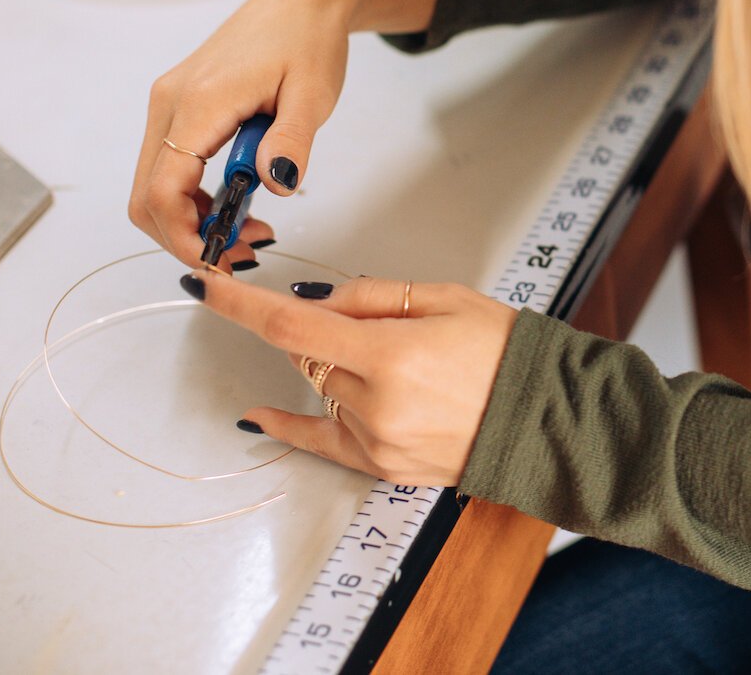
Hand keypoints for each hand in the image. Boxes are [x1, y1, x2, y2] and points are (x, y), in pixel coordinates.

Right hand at [129, 0, 441, 267]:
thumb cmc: (308, 39)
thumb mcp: (313, 94)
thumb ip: (291, 142)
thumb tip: (274, 184)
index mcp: (199, 102)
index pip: (164, 189)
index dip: (184, 236)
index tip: (222, 261)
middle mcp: (169, 103)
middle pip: (147, 195)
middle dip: (186, 236)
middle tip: (244, 252)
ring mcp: (169, 104)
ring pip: (154, 184)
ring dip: (191, 219)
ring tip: (251, 230)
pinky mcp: (179, 107)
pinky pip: (169, 165)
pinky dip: (194, 196)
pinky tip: (239, 202)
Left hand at [182, 269, 516, 485]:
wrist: (547, 418)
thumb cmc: (507, 352)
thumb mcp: (446, 299)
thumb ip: (373, 297)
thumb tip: (317, 299)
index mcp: (391, 354)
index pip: (292, 324)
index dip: (240, 304)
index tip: (203, 286)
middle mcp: (376, 403)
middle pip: (310, 355)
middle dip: (318, 330)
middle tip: (365, 319)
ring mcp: (378, 440)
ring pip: (323, 389)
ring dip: (337, 366)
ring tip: (402, 362)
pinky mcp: (384, 465)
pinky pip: (322, 442)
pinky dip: (290, 426)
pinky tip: (258, 417)